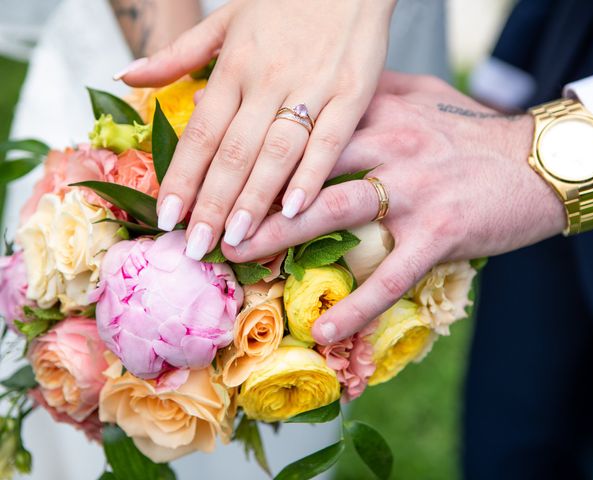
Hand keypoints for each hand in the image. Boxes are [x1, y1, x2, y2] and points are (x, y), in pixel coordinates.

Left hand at [118, 0, 395, 258]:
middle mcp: (268, 80)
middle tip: (196, 246)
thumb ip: (178, 54)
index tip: (166, 217)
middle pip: (233, 151)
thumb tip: (128, 74)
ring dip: (255, 199)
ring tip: (238, 239)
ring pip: (276, 152)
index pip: (201, 132)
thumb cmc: (284, 1)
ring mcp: (312, 88)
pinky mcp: (352, 93)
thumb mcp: (225, 19)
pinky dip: (313, 175)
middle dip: (213, 203)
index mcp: (235, 66)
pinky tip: (296, 209)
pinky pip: (330, 140)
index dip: (182, 177)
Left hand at [223, 72, 592, 343]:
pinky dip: (357, 304)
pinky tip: (325, 328)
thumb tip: (324, 104)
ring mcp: (415, 189)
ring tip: (237, 259)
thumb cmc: (472, 133)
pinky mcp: (441, 231)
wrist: (540, 161)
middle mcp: (391, 144)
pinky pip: (391, 274)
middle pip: (305, 167)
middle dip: (249, 194)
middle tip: (202, 219)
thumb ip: (371, 99)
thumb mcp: (420, 99)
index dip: (253, 149)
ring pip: (335, 212)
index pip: (302, 128)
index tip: (213, 172)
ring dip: (281, 237)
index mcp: (378, 110)